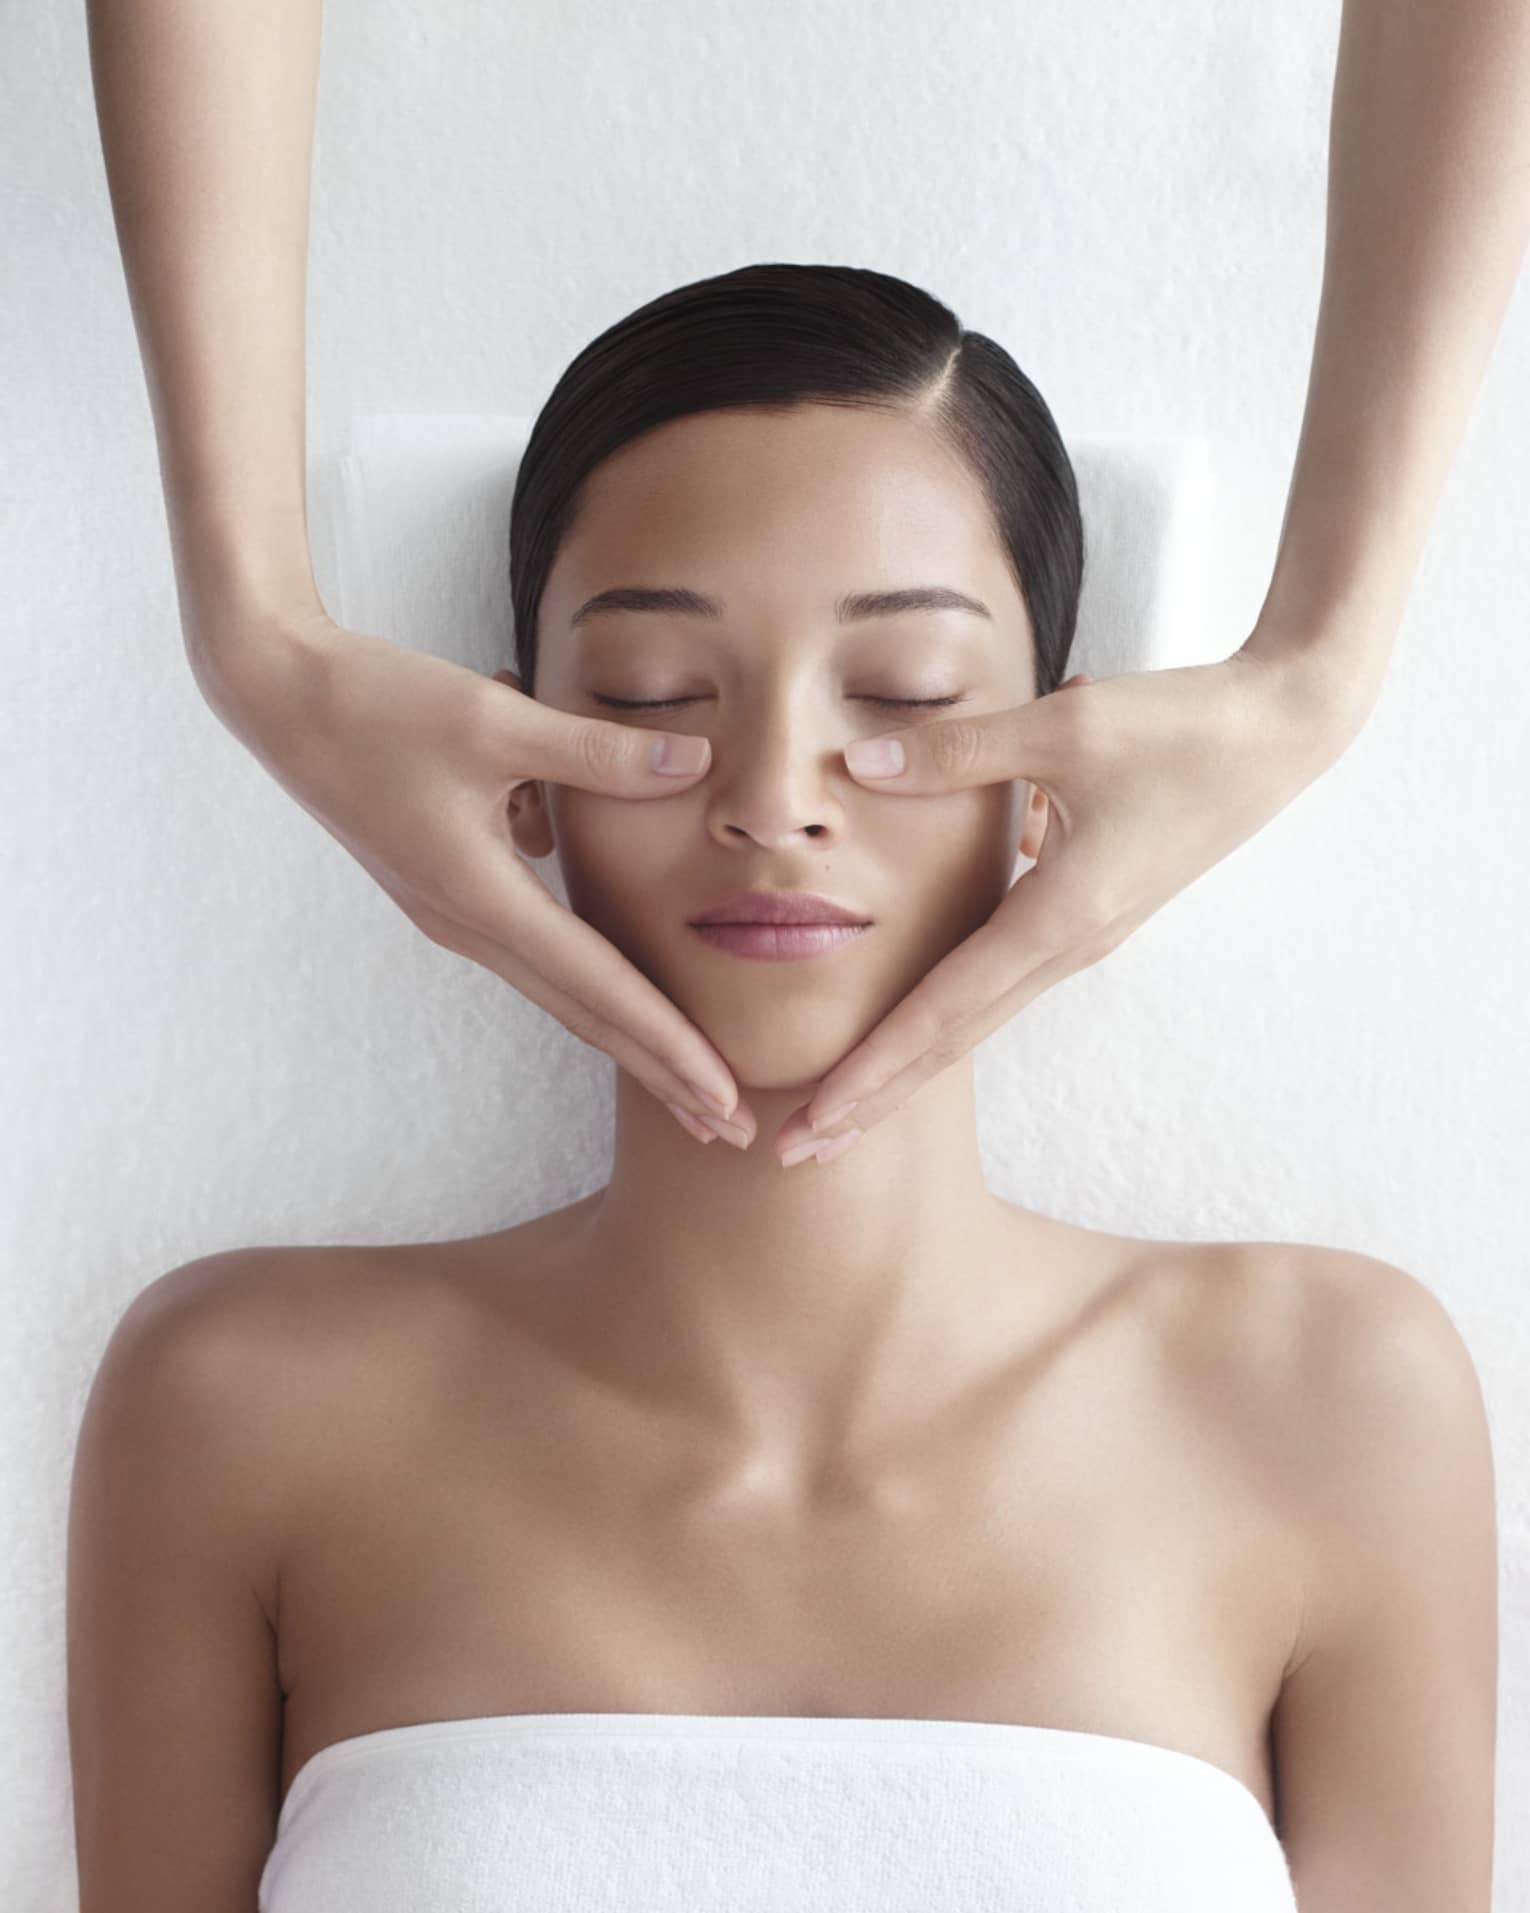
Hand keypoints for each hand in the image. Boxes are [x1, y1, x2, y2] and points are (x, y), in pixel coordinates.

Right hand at [189, 603, 755, 1144]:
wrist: (278, 695)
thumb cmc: (379, 702)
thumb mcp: (498, 721)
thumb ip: (600, 753)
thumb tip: (697, 764)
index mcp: (482, 899)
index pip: (600, 990)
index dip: (670, 1048)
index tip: (724, 1099)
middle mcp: (467, 926)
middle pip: (586, 1016)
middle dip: (662, 1074)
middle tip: (731, 1133)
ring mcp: (452, 915)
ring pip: (562, 989)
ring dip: (630, 1032)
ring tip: (691, 1077)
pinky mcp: (447, 891)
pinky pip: (536, 943)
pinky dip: (589, 969)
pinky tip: (623, 960)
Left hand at [773, 648, 1353, 1163]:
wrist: (1282, 732)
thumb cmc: (1183, 727)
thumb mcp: (1065, 729)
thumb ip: (955, 751)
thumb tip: (855, 764)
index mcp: (1060, 920)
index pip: (942, 1011)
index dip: (871, 1068)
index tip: (812, 1118)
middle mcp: (1068, 947)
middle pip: (951, 1041)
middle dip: (873, 1098)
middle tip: (797, 1151)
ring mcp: (1081, 939)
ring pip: (973, 1017)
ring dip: (903, 1064)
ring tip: (837, 1104)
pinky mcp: (1088, 915)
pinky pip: (998, 981)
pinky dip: (942, 1014)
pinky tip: (905, 1026)